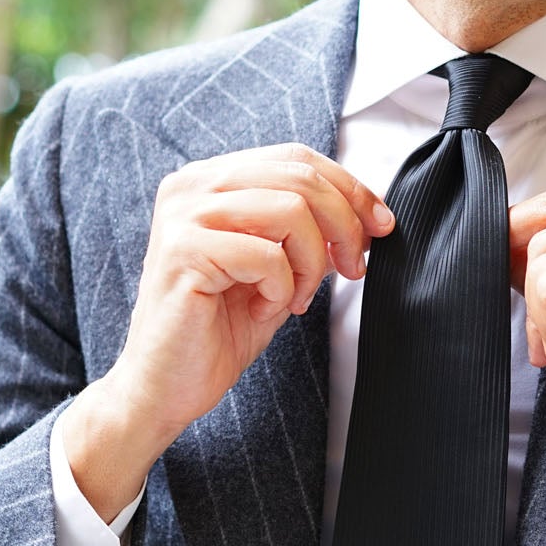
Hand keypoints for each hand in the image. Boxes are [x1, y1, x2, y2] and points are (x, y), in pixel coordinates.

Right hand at [108, 143, 394, 438]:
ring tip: (294, 298)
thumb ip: (307, 234)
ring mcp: (183, 216)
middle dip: (344, 225)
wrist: (165, 388)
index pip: (295, 158)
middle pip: (299, 176)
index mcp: (210, 181)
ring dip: (310, 262)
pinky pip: (266, 255)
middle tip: (351, 269)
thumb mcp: (275, 271)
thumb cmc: (216, 332)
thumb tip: (366, 214)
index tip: (380, 226)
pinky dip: (281, 288)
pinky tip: (262, 310)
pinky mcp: (183, 251)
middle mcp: (190, 187)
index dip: (349, 188)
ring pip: (289, 210)